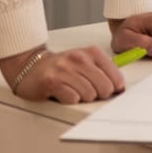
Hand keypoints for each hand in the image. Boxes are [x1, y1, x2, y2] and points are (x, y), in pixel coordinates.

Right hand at [0, 44, 123, 103]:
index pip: (115, 75)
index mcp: (91, 52)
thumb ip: (103, 72)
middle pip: (104, 87)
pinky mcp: (52, 82)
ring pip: (89, 95)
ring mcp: (64, 69)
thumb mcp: (85, 62)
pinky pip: (72, 99)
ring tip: (74, 91)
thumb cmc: (61, 68)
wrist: (31, 67)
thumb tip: (120, 88)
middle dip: (99, 95)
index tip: (110, 90)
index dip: (114, 87)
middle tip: (89, 92)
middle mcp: (78, 58)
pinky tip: (64, 93)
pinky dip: (70, 100)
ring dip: (83, 98)